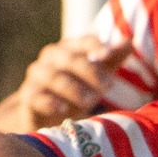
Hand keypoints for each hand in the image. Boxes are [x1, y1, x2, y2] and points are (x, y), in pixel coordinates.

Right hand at [11, 36, 132, 130]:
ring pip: (54, 77)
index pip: (83, 42)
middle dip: (90, 71)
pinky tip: (63, 109)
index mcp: (69, 49)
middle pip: (70, 59)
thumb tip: (130, 41)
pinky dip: (49, 102)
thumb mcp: (96, 76)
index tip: (109, 54)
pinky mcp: (28, 97)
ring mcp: (37, 76)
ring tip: (91, 100)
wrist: (43, 115)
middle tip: (108, 85)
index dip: (95, 46)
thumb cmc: (76, 91)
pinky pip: (36, 96)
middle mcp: (51, 58)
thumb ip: (111, 59)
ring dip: (74, 88)